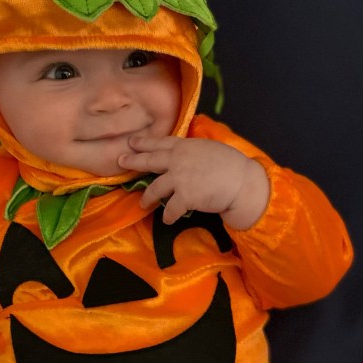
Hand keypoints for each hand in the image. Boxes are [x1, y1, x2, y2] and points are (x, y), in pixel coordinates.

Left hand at [118, 134, 269, 228]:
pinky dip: (169, 216)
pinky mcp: (184, 197)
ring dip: (148, 197)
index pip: (160, 143)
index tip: (131, 142)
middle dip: (133, 161)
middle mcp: (177, 160)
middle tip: (120, 161)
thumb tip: (188, 154)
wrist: (241, 182)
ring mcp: (179, 178)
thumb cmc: (231, 165)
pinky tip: (167, 220)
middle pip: (150, 160)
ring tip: (143, 203)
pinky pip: (171, 209)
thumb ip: (194, 150)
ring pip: (155, 188)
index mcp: (185, 146)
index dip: (144, 142)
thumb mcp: (210, 148)